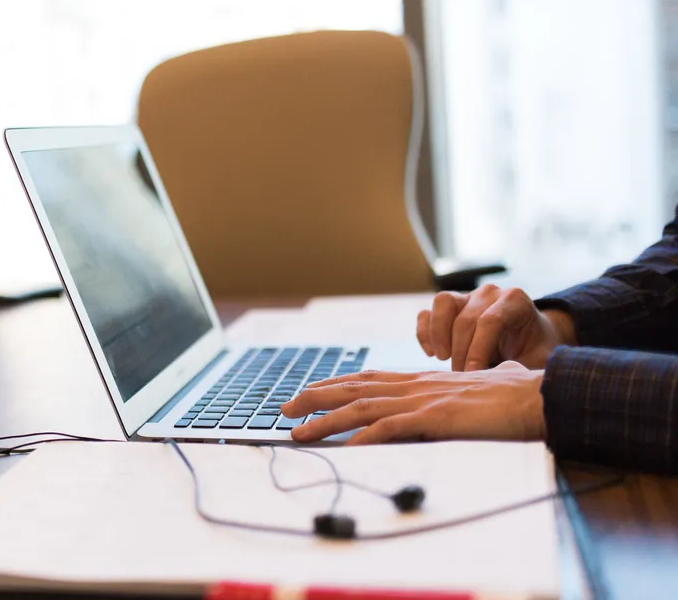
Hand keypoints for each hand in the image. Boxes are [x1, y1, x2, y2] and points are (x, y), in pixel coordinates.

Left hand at [280, 362, 545, 444]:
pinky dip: (363, 438)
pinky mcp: (436, 419)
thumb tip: (484, 380)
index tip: (308, 392)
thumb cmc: (518, 393)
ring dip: (324, 421)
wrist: (543, 395)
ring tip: (297, 432)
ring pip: (361, 408)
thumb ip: (472, 385)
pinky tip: (343, 450)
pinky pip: (390, 429)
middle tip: (285, 409)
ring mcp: (424, 401)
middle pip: (354, 388)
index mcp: (423, 380)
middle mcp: (417, 386)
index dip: (334, 384)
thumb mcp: (484, 385)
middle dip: (314, 398)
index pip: (368, 378)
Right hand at [417, 284, 574, 370]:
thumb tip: (500, 380)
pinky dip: (425, 333)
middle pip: (465, 319)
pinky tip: (432, 353)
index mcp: (514, 300)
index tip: (473, 374)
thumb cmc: (534, 350)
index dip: (479, 349)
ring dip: (439, 335)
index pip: (490, 321)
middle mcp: (489, 293)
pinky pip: (428, 313)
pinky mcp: (449, 305)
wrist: (529, 337)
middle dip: (461, 351)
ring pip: (442, 304)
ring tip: (443, 359)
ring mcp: (467, 295)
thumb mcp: (538, 359)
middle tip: (462, 377)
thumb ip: (523, 366)